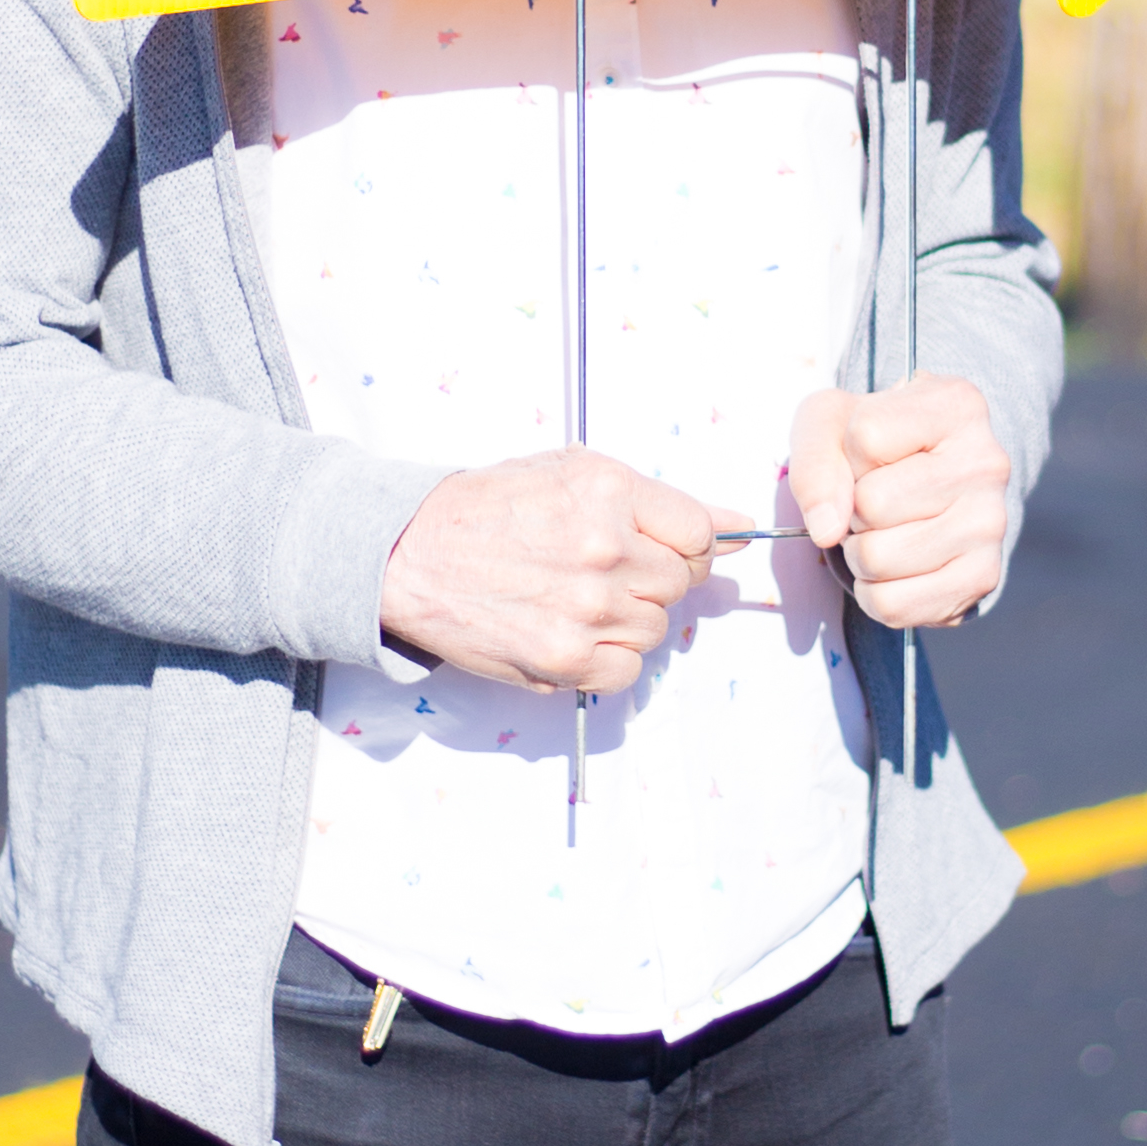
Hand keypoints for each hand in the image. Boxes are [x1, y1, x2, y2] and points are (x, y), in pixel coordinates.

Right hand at [378, 447, 722, 697]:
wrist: (408, 555)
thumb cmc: (486, 510)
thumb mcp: (570, 474)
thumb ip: (658, 502)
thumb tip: (738, 527)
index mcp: (609, 491)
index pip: (701, 533)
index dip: (684, 545)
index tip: (662, 550)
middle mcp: (604, 549)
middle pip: (680, 583)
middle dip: (649, 579)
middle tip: (596, 570)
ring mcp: (587, 609)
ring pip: (655, 629)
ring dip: (625, 619)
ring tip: (572, 598)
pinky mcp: (566, 659)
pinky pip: (626, 671)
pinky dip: (605, 659)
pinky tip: (568, 631)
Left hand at [787, 376, 1010, 632]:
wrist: (928, 483)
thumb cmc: (875, 445)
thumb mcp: (831, 423)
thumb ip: (814, 459)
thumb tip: (826, 529)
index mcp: (958, 406)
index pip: (867, 436)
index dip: (848, 453)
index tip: (871, 454)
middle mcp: (987, 463)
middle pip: (872, 503)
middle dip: (852, 509)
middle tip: (875, 501)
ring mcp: (991, 525)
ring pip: (878, 557)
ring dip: (859, 552)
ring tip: (883, 530)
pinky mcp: (982, 579)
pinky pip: (893, 605)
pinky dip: (873, 592)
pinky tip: (894, 566)